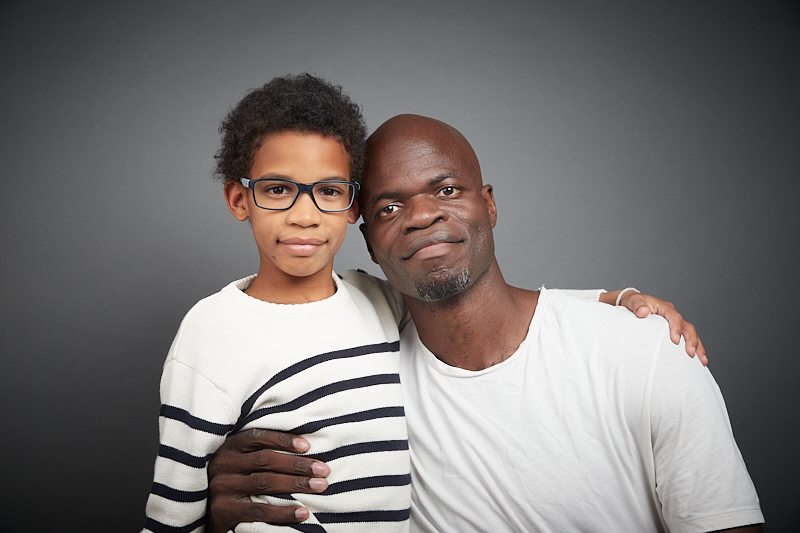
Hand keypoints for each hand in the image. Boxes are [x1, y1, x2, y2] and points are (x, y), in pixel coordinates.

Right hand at [206, 428, 329, 532]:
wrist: (209, 514)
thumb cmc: (235, 482)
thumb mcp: (241, 462)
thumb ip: (260, 451)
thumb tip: (305, 445)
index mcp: (229, 447)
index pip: (258, 437)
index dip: (283, 440)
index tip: (308, 446)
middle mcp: (223, 465)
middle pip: (266, 460)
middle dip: (298, 464)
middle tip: (324, 470)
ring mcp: (222, 488)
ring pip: (265, 483)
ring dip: (296, 484)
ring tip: (320, 486)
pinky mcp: (224, 510)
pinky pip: (259, 511)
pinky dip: (284, 512)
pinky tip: (303, 512)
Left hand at [605, 290, 707, 365]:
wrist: (631, 306)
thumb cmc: (632, 303)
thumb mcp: (632, 301)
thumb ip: (637, 305)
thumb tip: (643, 311)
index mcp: (665, 308)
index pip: (674, 317)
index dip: (676, 328)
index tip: (675, 341)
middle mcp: (672, 316)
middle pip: (687, 327)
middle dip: (691, 340)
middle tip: (691, 353)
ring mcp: (675, 324)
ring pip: (691, 335)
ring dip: (698, 347)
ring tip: (702, 361)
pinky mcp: (673, 332)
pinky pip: (686, 340)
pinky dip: (694, 349)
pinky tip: (698, 362)